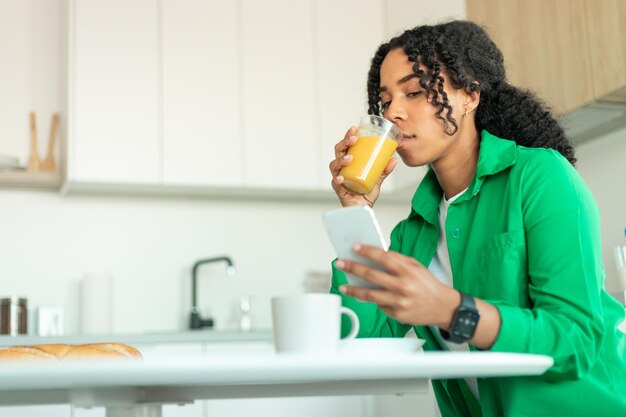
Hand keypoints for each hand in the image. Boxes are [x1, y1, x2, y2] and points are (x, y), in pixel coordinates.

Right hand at [329, 126, 396, 206]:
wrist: (364, 209)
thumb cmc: (366, 193)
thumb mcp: (377, 179)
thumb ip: (383, 170)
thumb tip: (393, 159)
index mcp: (349, 163)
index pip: (346, 146)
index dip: (348, 136)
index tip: (354, 128)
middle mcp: (342, 169)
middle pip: (338, 152)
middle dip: (344, 143)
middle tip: (353, 140)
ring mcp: (339, 178)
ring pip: (334, 165)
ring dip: (341, 160)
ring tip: (350, 158)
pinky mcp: (339, 190)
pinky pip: (335, 183)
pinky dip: (337, 179)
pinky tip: (340, 177)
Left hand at [335, 244, 458, 327]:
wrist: (443, 307)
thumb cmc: (428, 284)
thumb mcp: (416, 266)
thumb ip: (397, 260)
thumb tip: (376, 255)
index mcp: (407, 271)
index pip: (383, 258)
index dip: (367, 252)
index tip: (354, 248)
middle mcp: (402, 286)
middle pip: (371, 276)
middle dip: (353, 268)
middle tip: (340, 263)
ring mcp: (399, 302)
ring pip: (370, 295)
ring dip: (353, 290)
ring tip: (343, 287)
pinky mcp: (397, 314)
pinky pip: (379, 305)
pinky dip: (371, 300)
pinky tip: (363, 296)